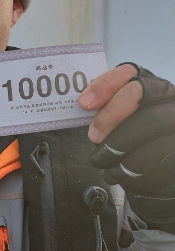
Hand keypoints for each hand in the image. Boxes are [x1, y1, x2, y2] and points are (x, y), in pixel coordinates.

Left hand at [79, 64, 174, 230]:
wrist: (162, 178)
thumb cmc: (137, 147)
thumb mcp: (123, 124)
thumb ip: (109, 110)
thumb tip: (87, 103)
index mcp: (154, 89)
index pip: (130, 72)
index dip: (105, 85)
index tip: (84, 103)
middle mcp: (172, 101)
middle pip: (140, 95)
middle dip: (110, 116)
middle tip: (93, 137)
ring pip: (150, 122)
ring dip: (118, 145)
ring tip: (103, 162)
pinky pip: (157, 153)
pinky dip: (132, 167)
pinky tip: (121, 175)